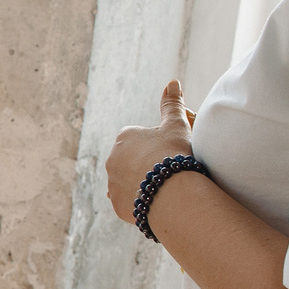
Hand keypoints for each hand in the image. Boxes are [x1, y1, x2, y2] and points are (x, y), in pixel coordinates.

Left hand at [104, 80, 196, 220]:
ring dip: (142, 184)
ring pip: (129, 182)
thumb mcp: (177, 125)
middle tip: (170, 171)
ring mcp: (113, 184)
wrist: (173, 190)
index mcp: (124, 138)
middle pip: (132, 161)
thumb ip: (172, 104)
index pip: (139, 138)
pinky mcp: (118, 206)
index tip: (171, 152)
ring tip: (164, 188)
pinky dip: (141, 203)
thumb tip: (173, 82)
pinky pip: (129, 203)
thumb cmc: (175, 153)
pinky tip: (156, 202)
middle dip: (147, 165)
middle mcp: (112, 160)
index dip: (157, 145)